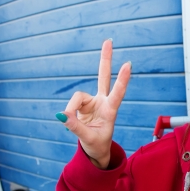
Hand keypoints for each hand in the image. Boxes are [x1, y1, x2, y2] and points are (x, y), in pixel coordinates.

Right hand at [55, 39, 130, 168]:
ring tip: (70, 123)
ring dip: (72, 109)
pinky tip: (69, 120)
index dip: (122, 80)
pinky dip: (68, 112)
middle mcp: (103, 102)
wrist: (95, 149)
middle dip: (105, 59)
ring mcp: (93, 102)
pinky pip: (72, 104)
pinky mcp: (83, 104)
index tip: (128, 64)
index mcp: (111, 111)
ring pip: (77, 97)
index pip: (118, 93)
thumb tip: (61, 115)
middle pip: (103, 77)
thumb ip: (75, 127)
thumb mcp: (87, 139)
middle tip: (108, 40)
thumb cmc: (97, 145)